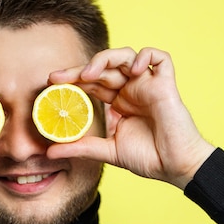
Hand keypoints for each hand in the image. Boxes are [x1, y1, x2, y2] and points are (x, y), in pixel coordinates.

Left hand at [47, 47, 214, 188]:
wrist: (174, 167)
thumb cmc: (147, 158)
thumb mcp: (107, 152)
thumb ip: (80, 148)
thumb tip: (49, 152)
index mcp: (118, 102)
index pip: (91, 83)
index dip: (72, 79)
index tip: (51, 83)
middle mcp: (131, 90)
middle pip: (103, 68)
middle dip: (78, 70)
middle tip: (57, 78)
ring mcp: (148, 85)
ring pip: (126, 56)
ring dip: (105, 59)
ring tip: (88, 74)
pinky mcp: (166, 84)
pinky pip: (160, 58)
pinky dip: (146, 56)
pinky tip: (133, 71)